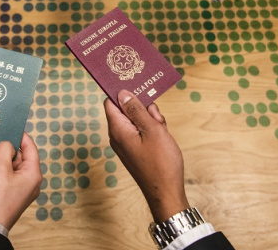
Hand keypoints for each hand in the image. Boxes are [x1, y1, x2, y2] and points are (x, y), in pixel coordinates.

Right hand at [0, 133, 41, 229]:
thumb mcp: (0, 169)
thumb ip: (4, 150)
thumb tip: (7, 144)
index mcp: (33, 174)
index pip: (31, 149)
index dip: (21, 136)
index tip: (13, 127)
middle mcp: (28, 180)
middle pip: (17, 156)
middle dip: (3, 146)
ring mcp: (17, 187)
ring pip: (6, 165)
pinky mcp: (7, 192)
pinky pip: (0, 174)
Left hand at [104, 90, 188, 222]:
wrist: (166, 192)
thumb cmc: (160, 162)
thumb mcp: (151, 130)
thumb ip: (136, 109)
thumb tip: (122, 93)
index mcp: (117, 129)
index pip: (111, 102)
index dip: (122, 92)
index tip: (136, 85)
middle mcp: (118, 136)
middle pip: (125, 110)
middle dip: (142, 108)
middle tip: (156, 116)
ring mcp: (126, 144)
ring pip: (136, 121)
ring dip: (150, 120)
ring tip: (162, 129)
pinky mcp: (135, 150)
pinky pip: (140, 132)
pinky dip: (151, 130)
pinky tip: (162, 136)